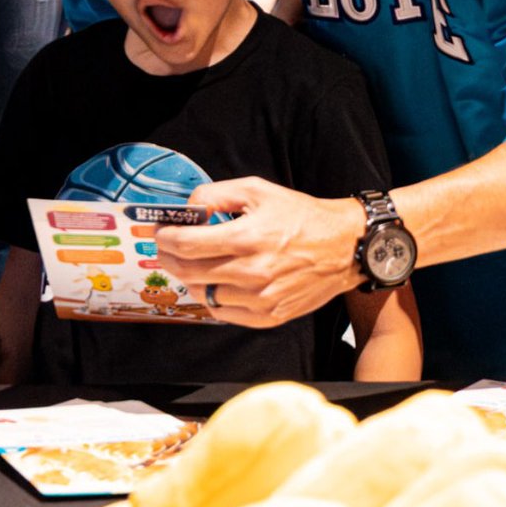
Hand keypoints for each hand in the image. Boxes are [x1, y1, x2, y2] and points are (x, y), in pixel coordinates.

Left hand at [155, 178, 365, 326]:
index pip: (187, 244)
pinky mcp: (268, 316)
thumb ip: (216, 194)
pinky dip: (212, 298)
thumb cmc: (301, 215)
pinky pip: (223, 313)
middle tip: (168, 248)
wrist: (344, 246)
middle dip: (170, 257)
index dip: (166, 238)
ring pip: (203, 294)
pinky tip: (216, 282)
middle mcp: (251, 272)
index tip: (161, 232)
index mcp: (247, 237)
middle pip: (189, 271)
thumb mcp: (258, 190)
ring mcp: (260, 298)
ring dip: (191, 278)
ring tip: (195, 263)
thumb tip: (188, 209)